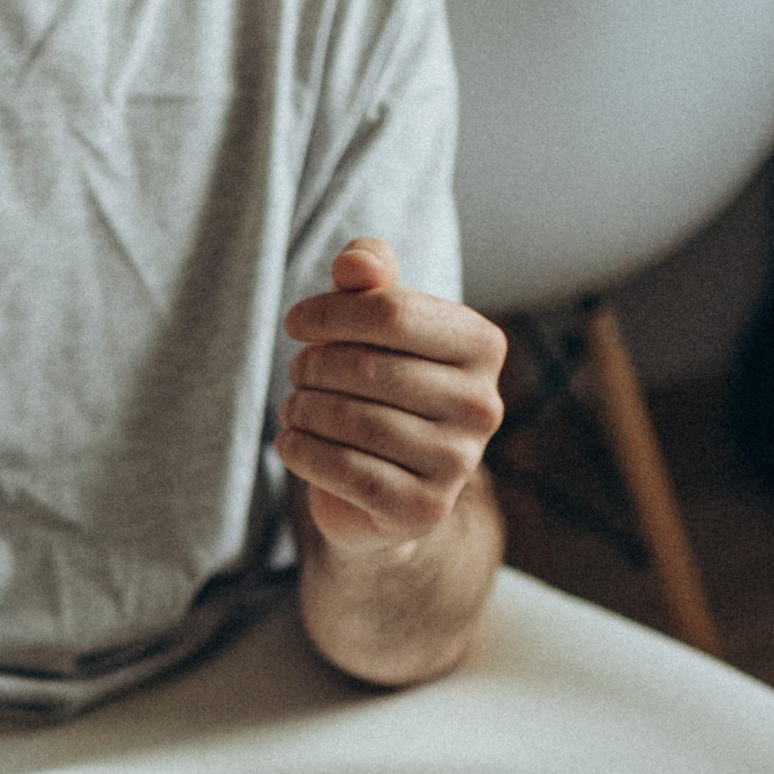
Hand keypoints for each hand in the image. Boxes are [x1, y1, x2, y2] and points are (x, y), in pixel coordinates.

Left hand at [276, 238, 504, 546]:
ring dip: (303, 409)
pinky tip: (290, 442)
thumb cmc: (379, 385)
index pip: (394, 313)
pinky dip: (302, 452)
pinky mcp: (424, 509)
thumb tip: (357, 263)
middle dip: (314, 366)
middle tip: (297, 373)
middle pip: (368, 368)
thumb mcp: (375, 322)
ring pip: (354, 421)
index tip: (296, 323)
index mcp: (482, 345)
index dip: (330, 313)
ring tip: (294, 407)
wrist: (386, 489)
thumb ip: (368, 276)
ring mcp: (458, 462)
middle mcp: (482, 405)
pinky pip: (346, 472)